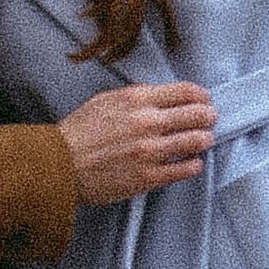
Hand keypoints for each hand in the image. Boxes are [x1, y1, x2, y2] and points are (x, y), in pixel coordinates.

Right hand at [60, 82, 217, 204]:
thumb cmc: (79, 132)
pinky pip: (184, 169)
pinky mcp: (148, 177)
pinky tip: (192, 162)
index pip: (185, 91)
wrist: (58, 165)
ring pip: (196, 141)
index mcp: (136, 99)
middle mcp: (146, 122)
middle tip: (210, 119)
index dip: (201, 96)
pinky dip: (193, 164)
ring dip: (204, 139)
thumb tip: (163, 97)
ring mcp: (149, 151)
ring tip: (203, 140)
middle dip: (208, 116)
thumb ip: (136, 96)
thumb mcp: (105, 100)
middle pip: (197, 115)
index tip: (205, 100)